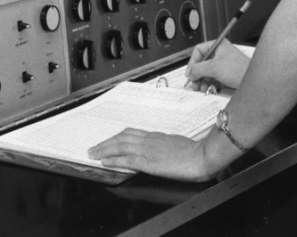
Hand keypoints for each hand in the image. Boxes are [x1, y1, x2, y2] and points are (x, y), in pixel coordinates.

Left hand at [87, 128, 215, 180]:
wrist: (203, 155)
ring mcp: (149, 151)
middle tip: (93, 148)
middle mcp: (149, 141)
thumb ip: (165, 145)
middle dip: (105, 143)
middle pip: (121, 138)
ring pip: (120, 147)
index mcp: (156, 136)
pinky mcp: (150, 163)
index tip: (107, 140)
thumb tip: (160, 149)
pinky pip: (127, 160)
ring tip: (93, 154)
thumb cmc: (196, 151)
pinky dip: (114, 160)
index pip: (130, 133)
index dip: (116, 137)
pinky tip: (105, 162)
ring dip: (104, 150)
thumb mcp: (177, 144)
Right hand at [185, 40, 248, 91]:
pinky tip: (208, 89)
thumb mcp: (214, 68)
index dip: (192, 62)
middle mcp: (220, 53)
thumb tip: (190, 73)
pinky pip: (213, 78)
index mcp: (218, 46)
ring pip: (207, 72)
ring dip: (202, 81)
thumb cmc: (239, 70)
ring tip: (200, 89)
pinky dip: (209, 84)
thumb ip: (199, 69)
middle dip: (197, 74)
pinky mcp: (226, 74)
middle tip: (193, 84)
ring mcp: (223, 64)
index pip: (199, 51)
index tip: (189, 73)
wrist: (254, 82)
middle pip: (202, 63)